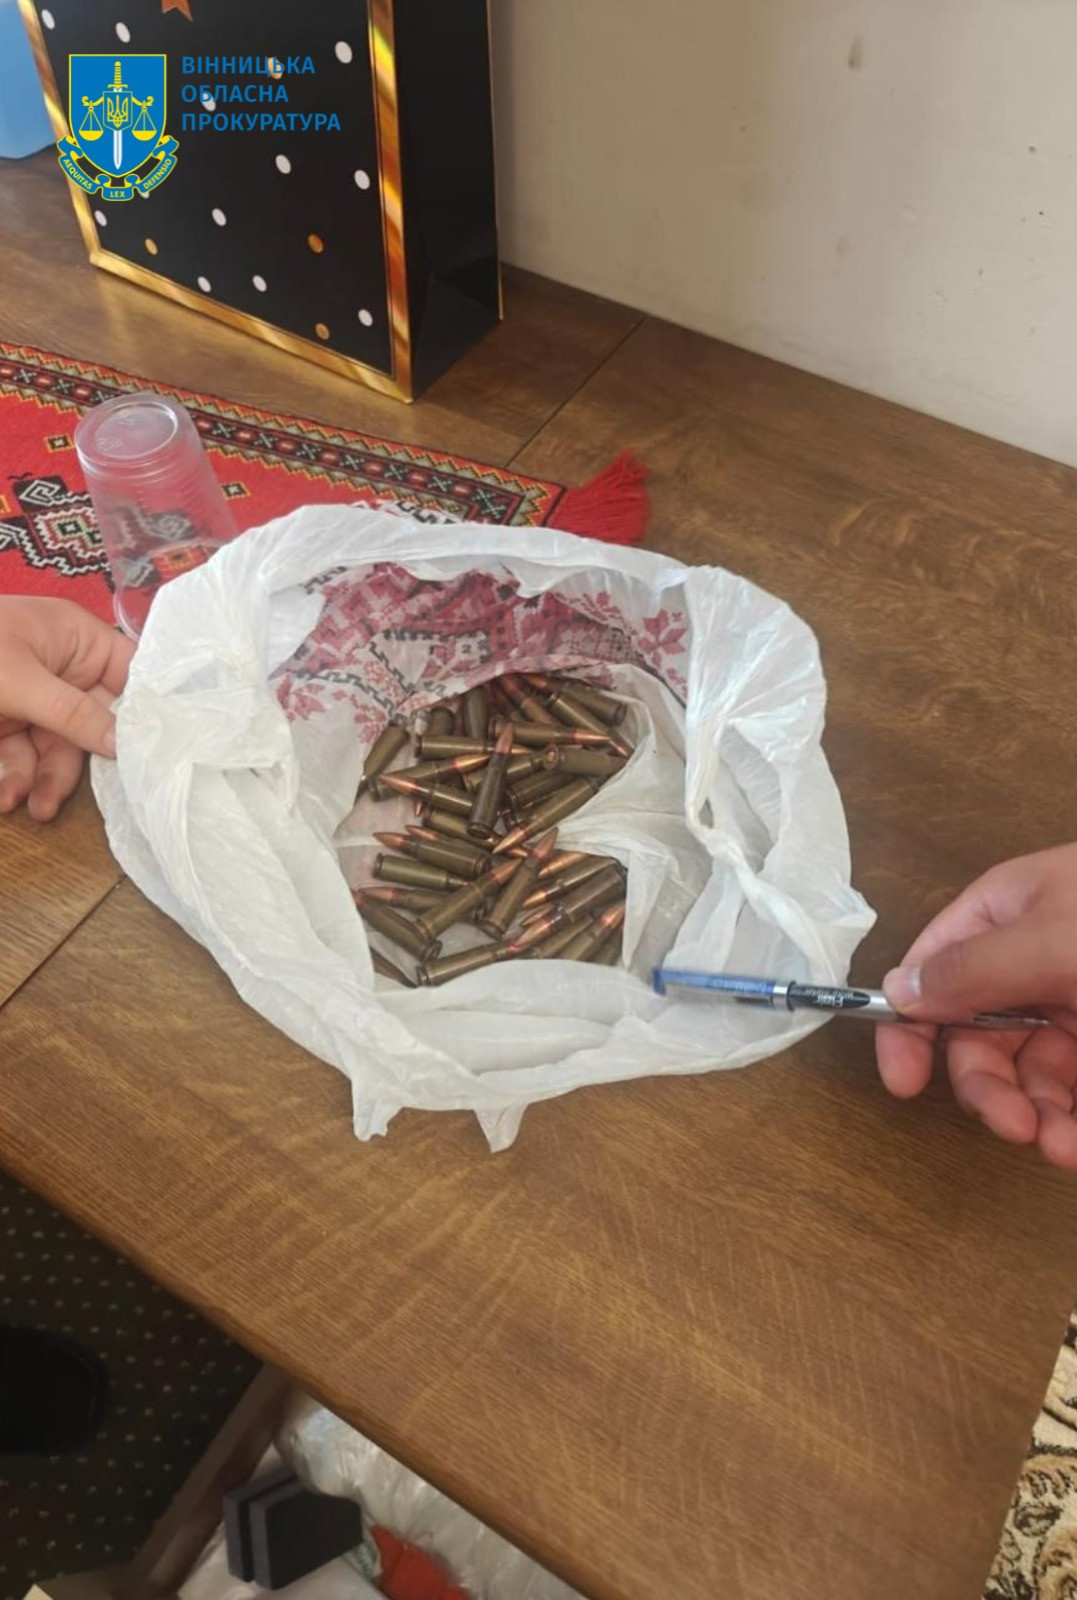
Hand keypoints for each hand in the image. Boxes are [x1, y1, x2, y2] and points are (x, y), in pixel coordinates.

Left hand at [0, 597, 133, 821]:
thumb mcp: (18, 681)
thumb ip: (73, 713)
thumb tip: (128, 743)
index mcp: (73, 637)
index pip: (130, 673)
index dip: (144, 711)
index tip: (157, 752)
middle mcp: (59, 666)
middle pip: (93, 722)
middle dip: (76, 762)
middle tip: (74, 796)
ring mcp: (30, 695)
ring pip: (56, 747)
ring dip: (42, 780)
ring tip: (29, 808)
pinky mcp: (4, 721)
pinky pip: (22, 755)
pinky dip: (15, 777)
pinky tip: (5, 798)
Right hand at [875, 844, 1076, 1169]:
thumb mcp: (1056, 936)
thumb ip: (976, 967)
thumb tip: (899, 989)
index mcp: (1007, 916)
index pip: (934, 968)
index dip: (910, 1024)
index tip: (906, 1084)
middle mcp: (1035, 963)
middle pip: (979, 1037)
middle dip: (990, 1089)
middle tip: (1013, 1127)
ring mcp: (1076, 1008)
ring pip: (1030, 1077)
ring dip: (1036, 1119)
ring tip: (1062, 1148)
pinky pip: (1074, 1097)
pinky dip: (1072, 1127)